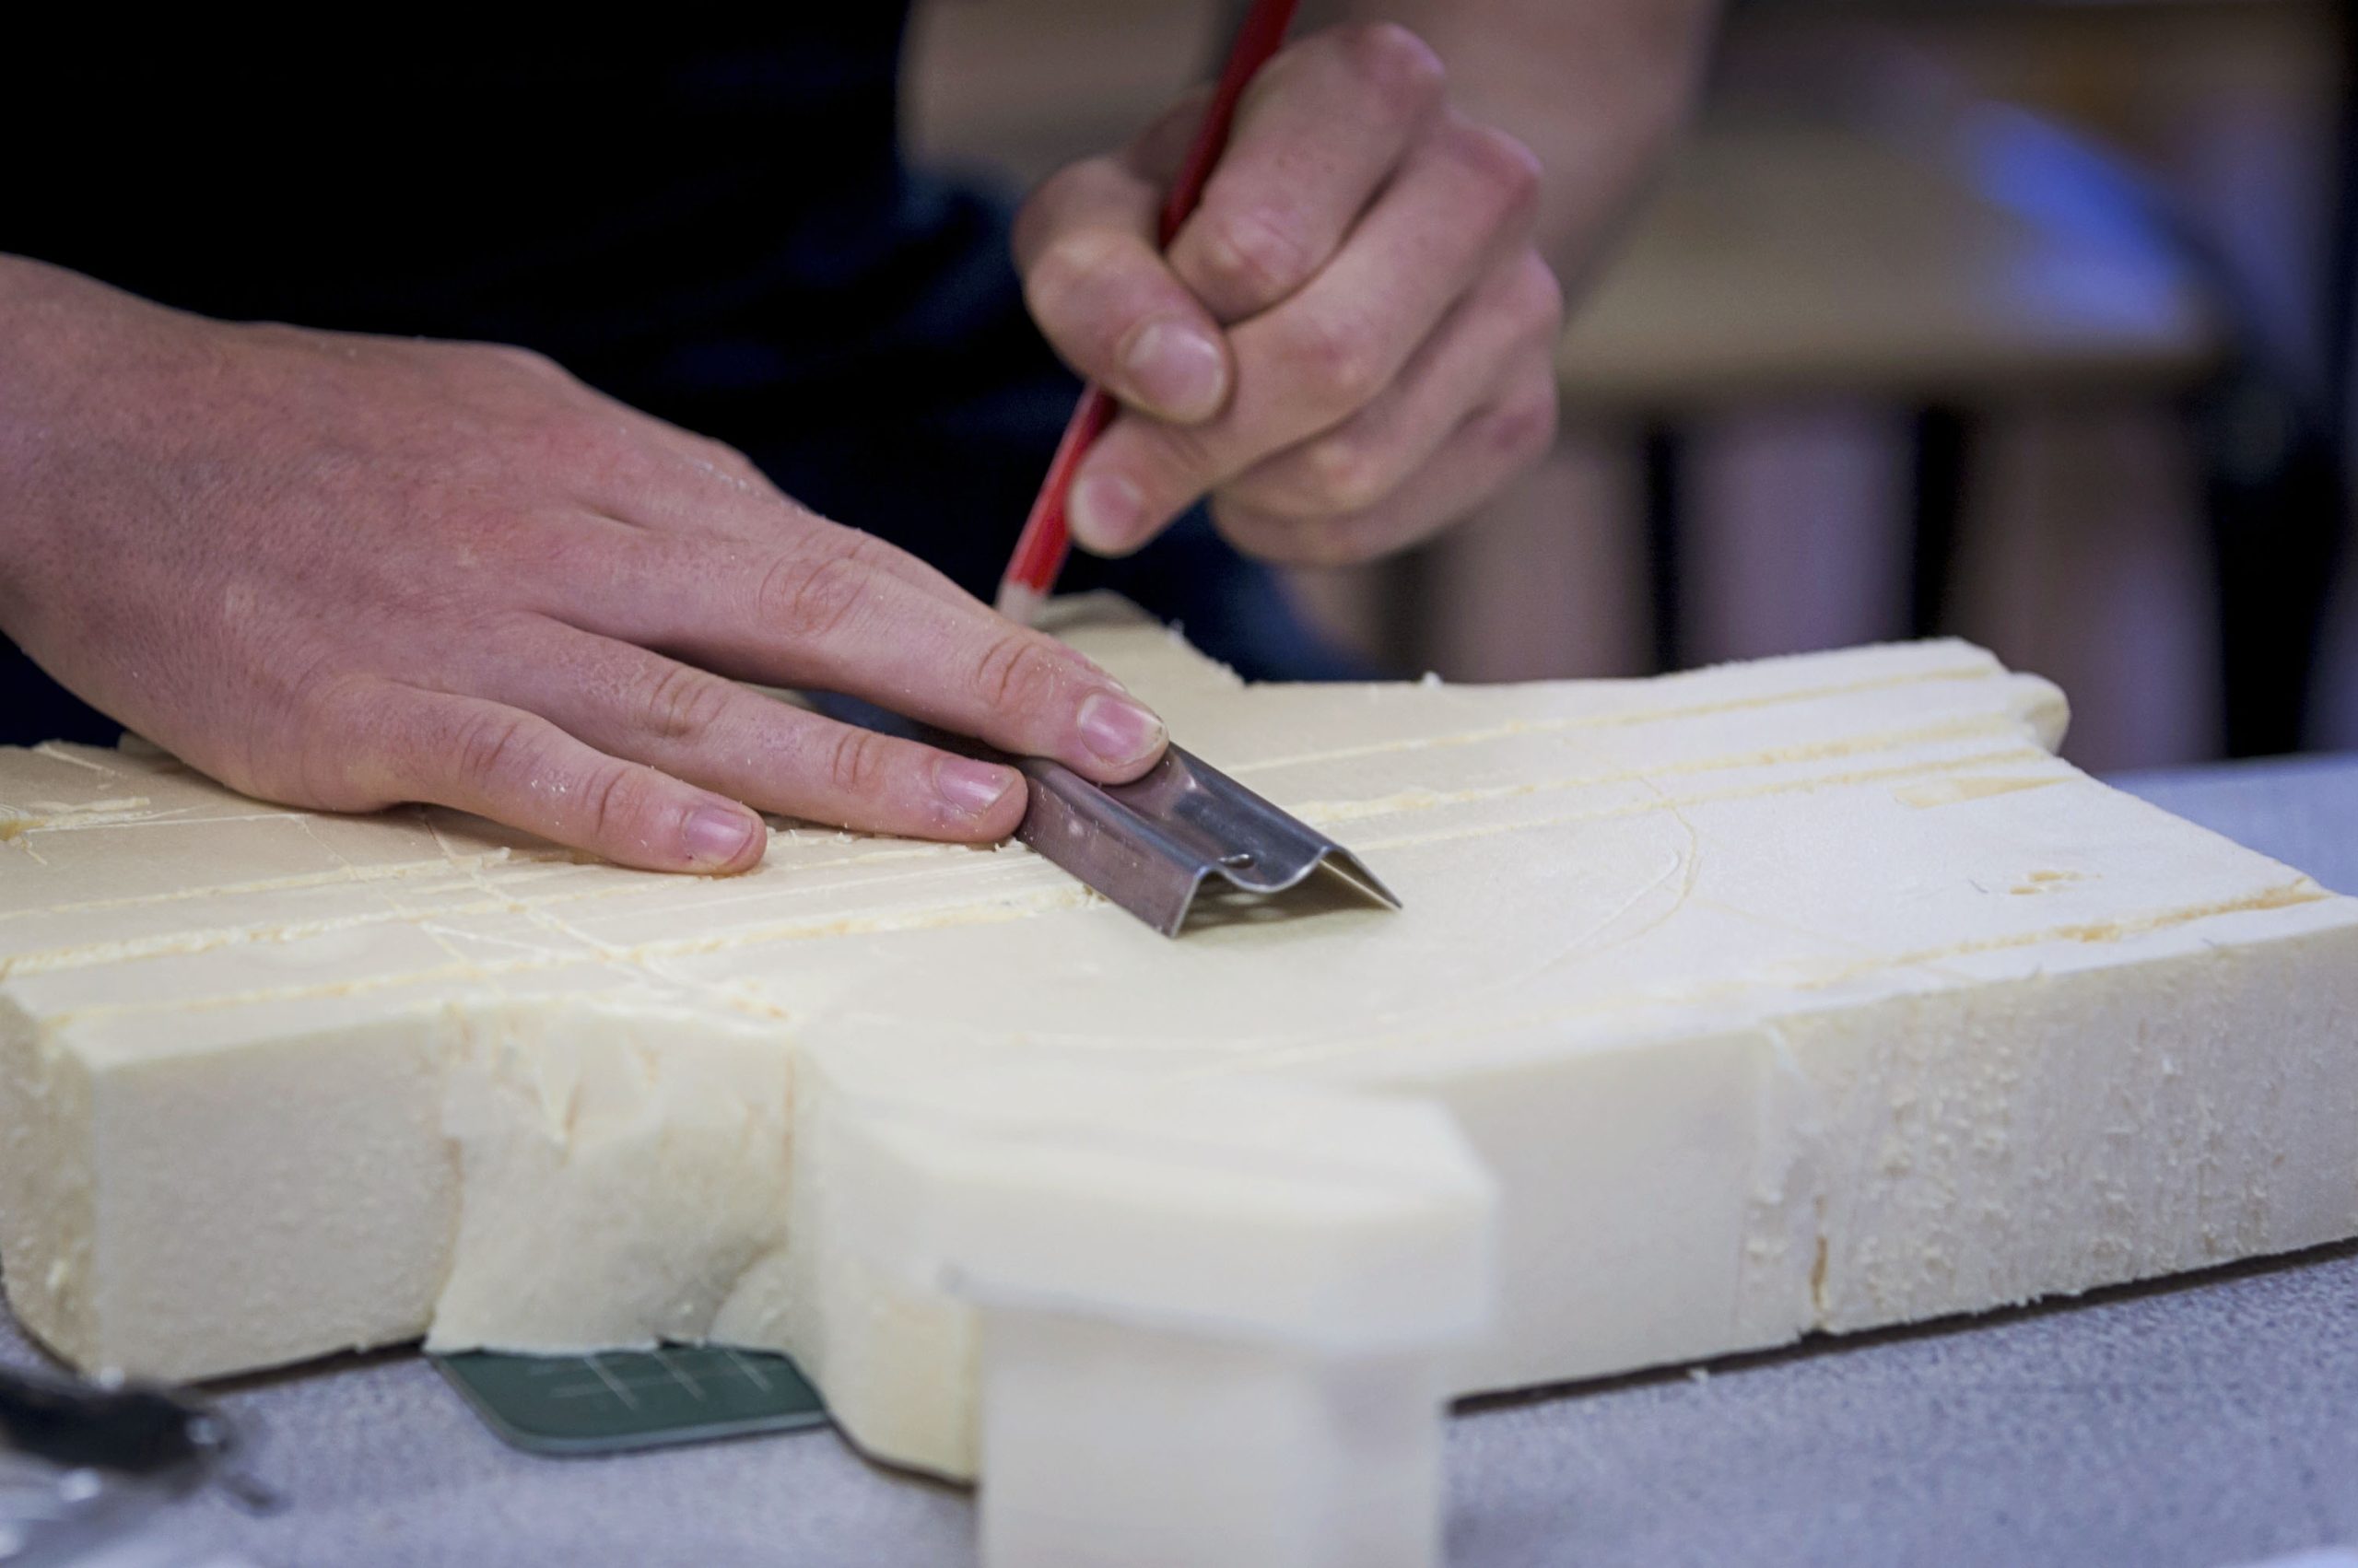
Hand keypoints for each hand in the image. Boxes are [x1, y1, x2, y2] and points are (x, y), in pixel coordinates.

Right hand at [0, 261, 1169, 872]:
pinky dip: (624, 810)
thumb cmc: (324, 437)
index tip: (1085, 698)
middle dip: (980, 689)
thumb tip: (790, 560)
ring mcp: (482, 629)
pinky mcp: (376, 713)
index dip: (972, 634)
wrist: (104, 438)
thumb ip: (658, 499)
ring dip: (852, 766)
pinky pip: (522, 766)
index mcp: (621, 474)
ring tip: (986, 817)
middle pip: (815, 618)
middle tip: (1111, 756)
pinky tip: (724, 855)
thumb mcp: (519, 421)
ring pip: (698, 703)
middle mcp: (577, 543)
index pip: (836, 562)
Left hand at [1013, 22, 1564, 566]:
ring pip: (1352, 463)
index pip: (1257, 251)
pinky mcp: (1524, 418)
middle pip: (1328, 364)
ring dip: (1238, 486)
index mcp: (1373, 89)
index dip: (1166, 328)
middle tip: (1110, 486)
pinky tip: (1261, 474)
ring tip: (1204, 443)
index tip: (1130, 355)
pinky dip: (1283, 526)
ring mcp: (1522, 307)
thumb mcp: (1103, 215)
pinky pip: (1375, 526)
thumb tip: (1177, 388)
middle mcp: (1479, 184)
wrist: (1333, 232)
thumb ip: (1096, 281)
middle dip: (1195, 443)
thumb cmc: (1198, 214)